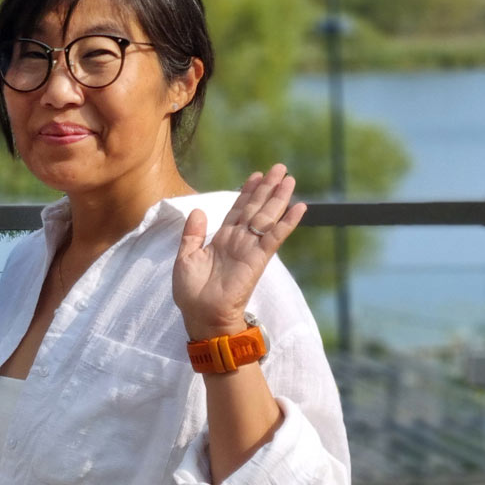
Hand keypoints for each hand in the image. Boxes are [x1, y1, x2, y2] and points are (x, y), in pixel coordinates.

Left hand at [173, 164, 307, 338]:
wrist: (201, 315)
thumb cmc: (191, 292)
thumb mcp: (185, 257)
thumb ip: (193, 234)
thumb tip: (198, 210)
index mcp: (221, 239)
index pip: (237, 210)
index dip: (246, 192)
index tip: (256, 175)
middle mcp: (238, 240)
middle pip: (255, 208)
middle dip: (267, 188)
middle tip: (280, 168)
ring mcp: (249, 248)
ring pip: (266, 217)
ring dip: (278, 198)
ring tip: (289, 179)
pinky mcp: (258, 259)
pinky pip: (275, 237)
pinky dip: (287, 222)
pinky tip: (299, 207)